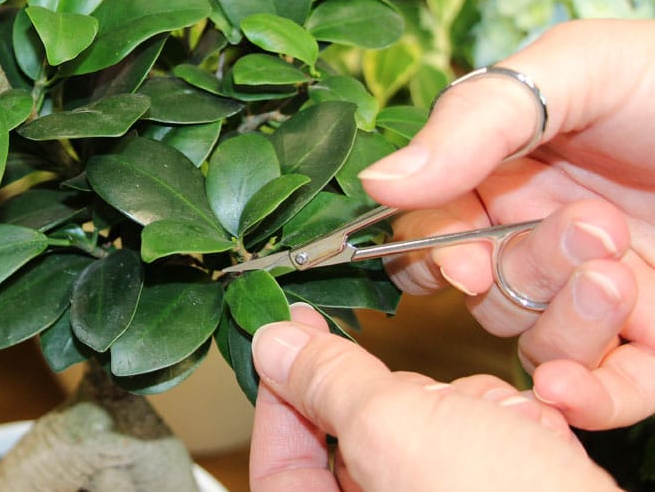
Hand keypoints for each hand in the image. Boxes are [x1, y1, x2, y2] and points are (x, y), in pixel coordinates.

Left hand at [249, 305, 618, 491]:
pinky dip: (503, 428)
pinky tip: (533, 433)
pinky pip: (476, 445)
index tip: (287, 339)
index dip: (278, 396)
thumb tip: (273, 345)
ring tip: (500, 422)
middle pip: (356, 444)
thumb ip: (328, 385)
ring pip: (425, 435)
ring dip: (463, 412)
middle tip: (422, 386)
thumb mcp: (397, 430)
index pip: (281, 468)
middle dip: (400, 404)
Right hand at [358, 19, 654, 429]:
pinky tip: (571, 390)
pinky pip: (604, 389)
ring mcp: (600, 291)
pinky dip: (582, 398)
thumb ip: (475, 120)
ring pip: (535, 339)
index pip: (431, 226)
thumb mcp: (581, 67)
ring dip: (564, 318)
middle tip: (589, 227)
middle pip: (482, 290)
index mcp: (508, 170)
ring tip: (620, 268)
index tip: (451, 263)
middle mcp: (542, 234)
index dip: (429, 250)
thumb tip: (378, 182)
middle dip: (520, 270)